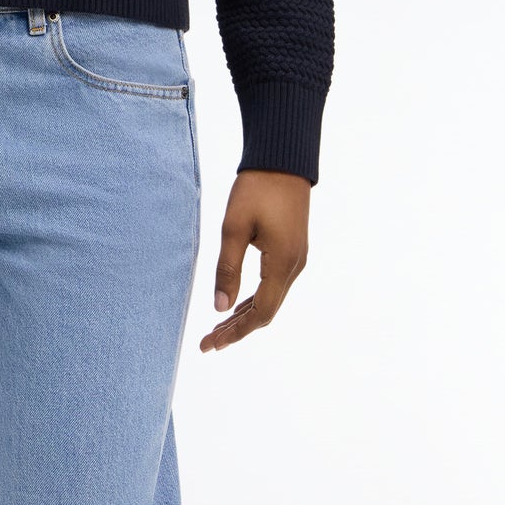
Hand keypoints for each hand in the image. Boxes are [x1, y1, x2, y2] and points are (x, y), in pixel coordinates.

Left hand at [201, 170, 310, 351]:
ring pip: (270, 300)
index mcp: (281, 264)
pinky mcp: (292, 251)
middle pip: (266, 311)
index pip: (260, 313)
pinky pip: (274, 286)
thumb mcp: (234, 228)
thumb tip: (219, 308)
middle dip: (237, 329)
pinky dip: (254, 299)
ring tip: (218, 328)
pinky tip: (236, 303)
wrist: (283, 161)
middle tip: (209, 342)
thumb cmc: (257, 190)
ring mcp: (296, 259)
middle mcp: (294, 267)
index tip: (210, 344)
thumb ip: (227, 269)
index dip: (235, 332)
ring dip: (244, 316)